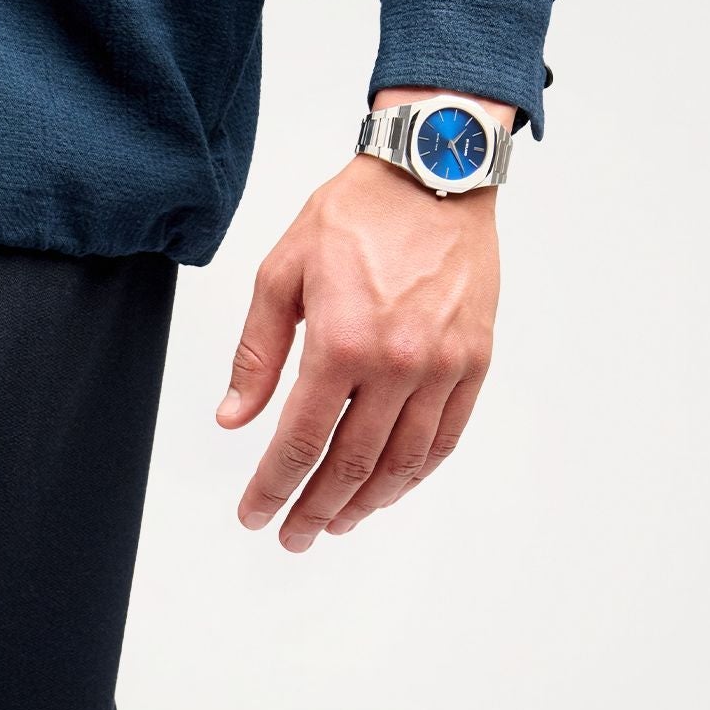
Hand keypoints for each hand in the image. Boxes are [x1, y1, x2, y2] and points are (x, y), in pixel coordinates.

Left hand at [215, 91, 511, 552]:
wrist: (432, 174)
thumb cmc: (358, 214)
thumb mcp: (281, 273)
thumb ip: (256, 354)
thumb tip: (235, 416)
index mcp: (341, 343)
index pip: (299, 442)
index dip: (273, 489)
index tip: (255, 515)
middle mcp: (397, 364)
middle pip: (351, 466)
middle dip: (315, 511)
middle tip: (292, 535)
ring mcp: (442, 367)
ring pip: (402, 464)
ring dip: (366, 504)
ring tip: (338, 522)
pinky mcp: (474, 362)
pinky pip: (446, 437)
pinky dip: (416, 474)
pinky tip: (391, 488)